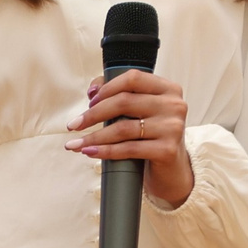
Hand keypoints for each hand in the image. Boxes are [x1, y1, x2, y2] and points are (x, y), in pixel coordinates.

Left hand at [70, 68, 194, 207]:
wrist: (170, 169)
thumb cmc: (150, 136)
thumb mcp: (139, 112)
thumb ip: (118, 94)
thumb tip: (93, 90)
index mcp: (168, 89)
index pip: (133, 78)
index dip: (107, 88)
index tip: (89, 102)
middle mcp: (174, 105)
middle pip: (124, 102)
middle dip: (93, 114)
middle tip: (73, 125)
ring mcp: (172, 127)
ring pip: (123, 128)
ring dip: (93, 137)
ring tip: (74, 144)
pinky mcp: (167, 150)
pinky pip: (129, 149)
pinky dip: (105, 151)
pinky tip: (89, 153)